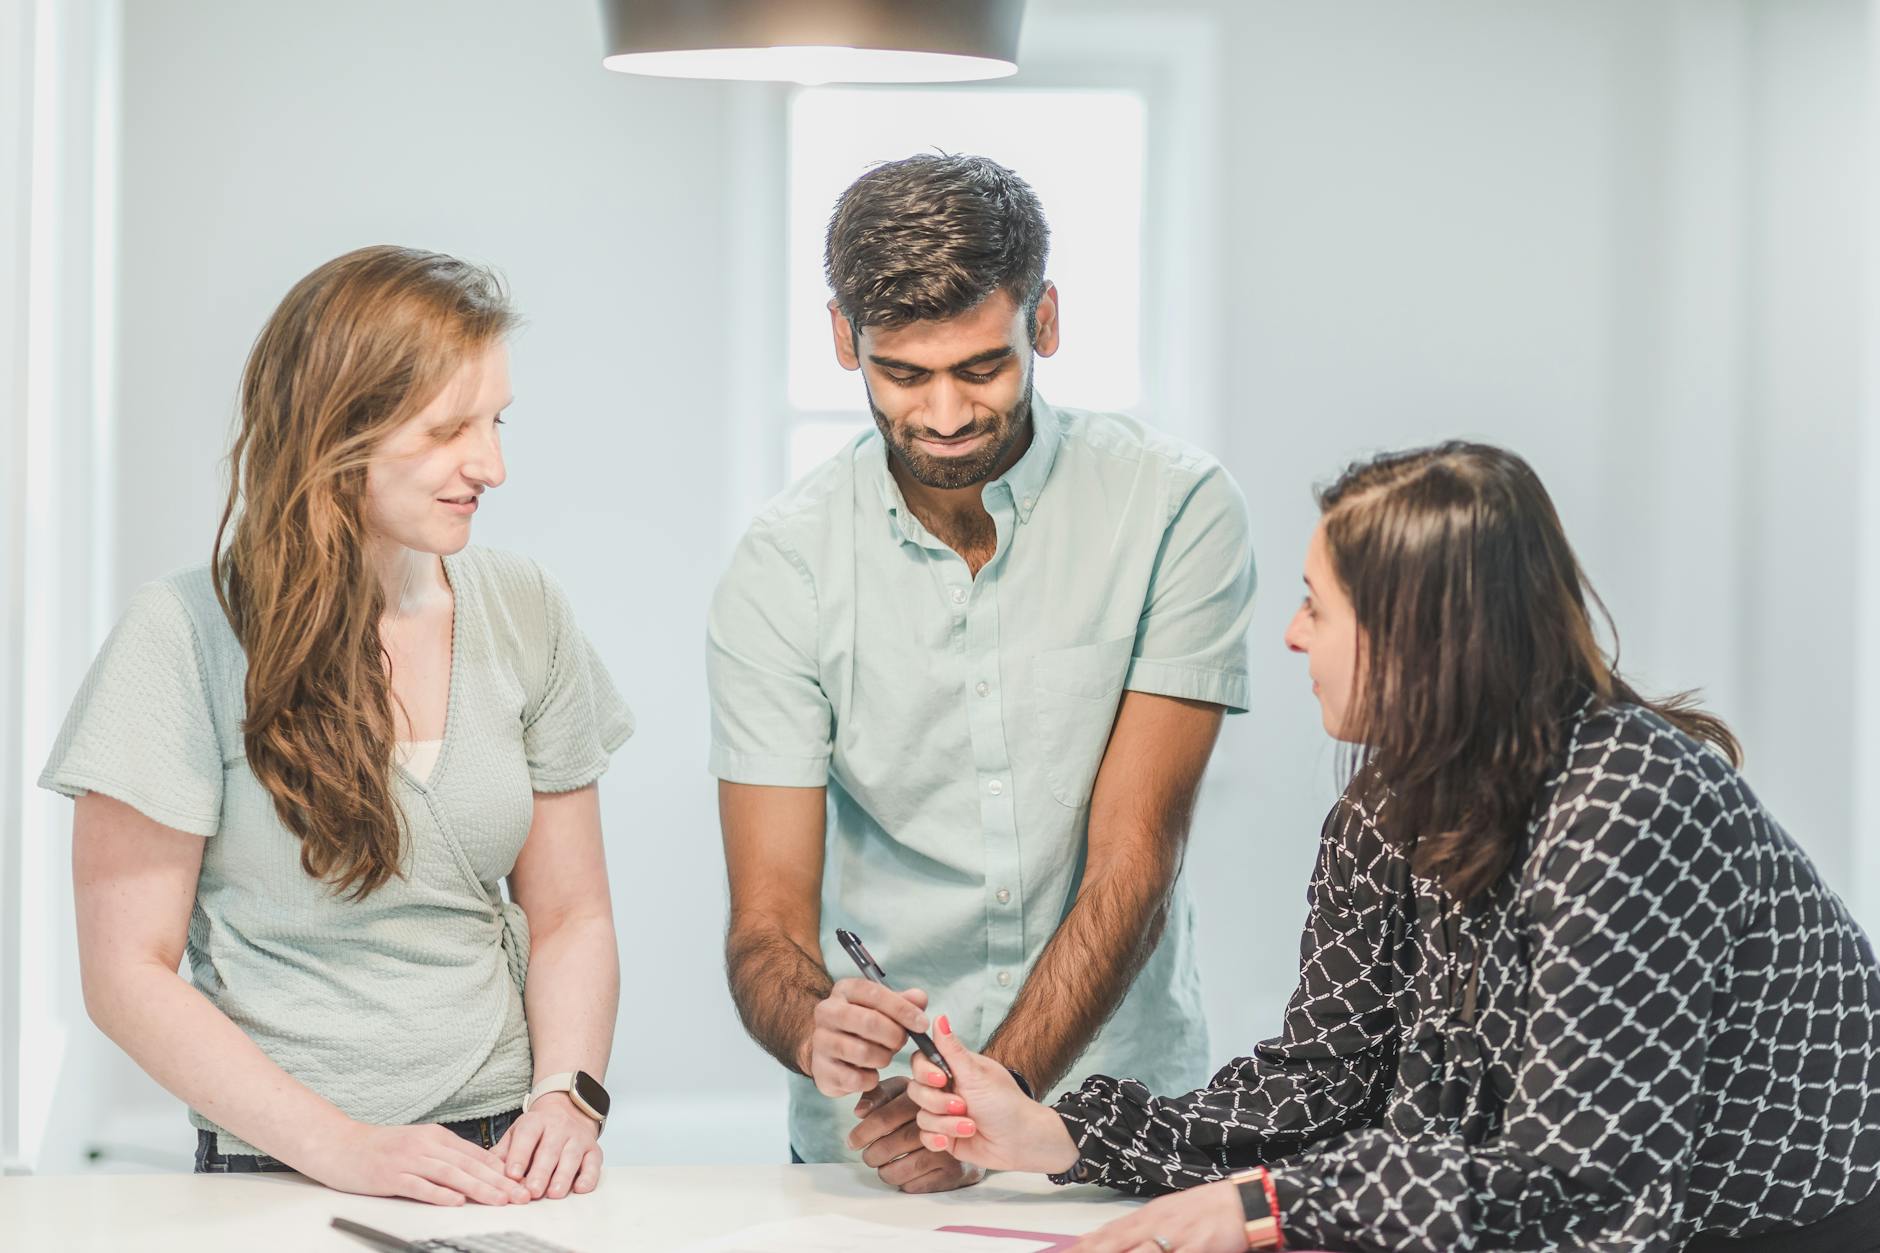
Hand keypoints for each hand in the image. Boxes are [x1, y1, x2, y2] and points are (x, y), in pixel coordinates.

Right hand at [299, 1120, 532, 1206]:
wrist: (339, 1144)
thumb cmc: (379, 1148)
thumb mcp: (418, 1144)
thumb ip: (445, 1155)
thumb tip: (476, 1170)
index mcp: (435, 1136)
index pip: (475, 1154)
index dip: (501, 1170)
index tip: (521, 1183)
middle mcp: (425, 1145)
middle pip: (469, 1165)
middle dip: (498, 1182)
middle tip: (520, 1195)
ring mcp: (407, 1160)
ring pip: (451, 1174)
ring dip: (478, 1188)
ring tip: (499, 1200)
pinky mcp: (390, 1175)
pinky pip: (419, 1185)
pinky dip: (439, 1194)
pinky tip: (456, 1201)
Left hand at [495, 1092, 602, 1198]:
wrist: (568, 1112)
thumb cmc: (537, 1131)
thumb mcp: (516, 1133)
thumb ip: (503, 1151)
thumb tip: (485, 1171)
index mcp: (535, 1122)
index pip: (527, 1136)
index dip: (519, 1155)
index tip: (512, 1175)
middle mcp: (559, 1127)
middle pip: (549, 1149)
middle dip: (541, 1171)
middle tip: (532, 1191)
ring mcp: (578, 1138)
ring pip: (571, 1156)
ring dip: (563, 1176)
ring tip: (553, 1194)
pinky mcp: (594, 1150)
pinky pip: (594, 1163)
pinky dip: (589, 1176)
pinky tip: (580, 1188)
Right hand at [798, 979, 930, 1097]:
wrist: (829, 1050)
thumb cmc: (863, 1025)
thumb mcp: (883, 1008)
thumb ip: (905, 1001)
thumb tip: (920, 999)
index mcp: (844, 990)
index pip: (875, 993)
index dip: (902, 1009)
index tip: (922, 1024)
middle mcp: (827, 1012)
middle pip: (869, 1022)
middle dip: (894, 1035)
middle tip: (901, 1042)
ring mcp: (820, 1041)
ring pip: (862, 1052)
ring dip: (883, 1058)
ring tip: (885, 1056)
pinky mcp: (821, 1070)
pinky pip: (855, 1078)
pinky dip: (871, 1079)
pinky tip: (872, 1073)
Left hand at [848, 1076, 985, 1193]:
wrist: (973, 1129)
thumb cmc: (925, 1109)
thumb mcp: (903, 1092)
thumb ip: (879, 1095)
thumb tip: (859, 1112)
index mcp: (921, 1099)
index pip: (883, 1119)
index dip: (863, 1132)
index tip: (852, 1142)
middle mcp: (937, 1123)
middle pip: (889, 1147)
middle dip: (872, 1155)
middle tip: (868, 1157)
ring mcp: (947, 1150)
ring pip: (900, 1170)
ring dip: (885, 1171)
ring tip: (884, 1166)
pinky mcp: (953, 1173)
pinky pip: (915, 1186)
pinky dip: (904, 1183)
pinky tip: (905, 1173)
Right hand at [906, 1015, 1079, 1174]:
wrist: (1020, 1141)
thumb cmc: (1005, 1103)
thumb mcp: (976, 1074)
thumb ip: (952, 1049)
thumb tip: (939, 1017)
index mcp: (953, 1069)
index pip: (921, 1062)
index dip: (925, 1072)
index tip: (942, 1079)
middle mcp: (946, 1089)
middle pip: (917, 1090)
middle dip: (939, 1102)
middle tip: (963, 1106)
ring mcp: (944, 1113)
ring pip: (922, 1115)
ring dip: (946, 1123)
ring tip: (971, 1126)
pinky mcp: (944, 1136)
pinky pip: (925, 1136)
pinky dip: (937, 1139)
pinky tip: (950, 1140)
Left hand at [1067, 1179, 1245, 1251]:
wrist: (1246, 1202)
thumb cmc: (1207, 1209)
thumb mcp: (1170, 1212)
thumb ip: (1143, 1226)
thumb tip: (1115, 1238)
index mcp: (1149, 1214)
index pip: (1109, 1231)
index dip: (1084, 1245)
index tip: (1065, 1252)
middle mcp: (1157, 1224)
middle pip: (1116, 1243)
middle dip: (1091, 1252)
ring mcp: (1176, 1238)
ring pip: (1141, 1252)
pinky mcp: (1197, 1249)